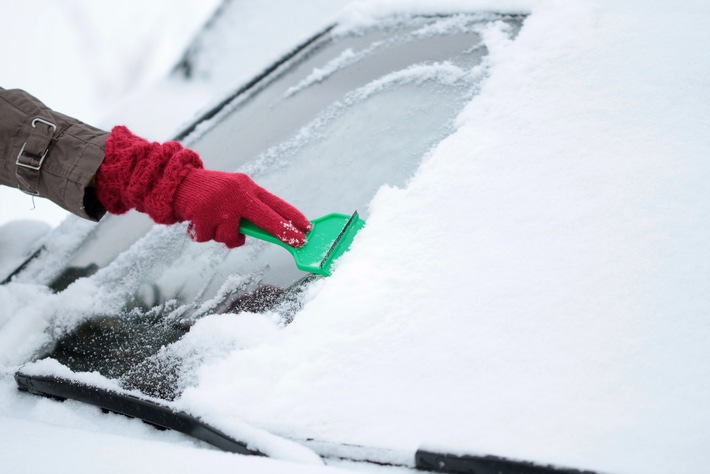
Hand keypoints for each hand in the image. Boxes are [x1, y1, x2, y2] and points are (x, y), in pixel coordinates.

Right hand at [174, 169, 310, 248]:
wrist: (176, 182)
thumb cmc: (209, 193)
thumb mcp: (233, 195)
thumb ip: (248, 212)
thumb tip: (268, 235)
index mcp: (247, 187)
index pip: (275, 204)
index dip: (293, 217)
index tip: (308, 229)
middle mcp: (238, 193)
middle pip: (267, 218)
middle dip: (285, 232)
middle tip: (298, 242)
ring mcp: (221, 204)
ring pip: (231, 237)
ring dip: (221, 236)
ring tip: (210, 222)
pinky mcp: (203, 213)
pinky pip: (208, 238)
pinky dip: (200, 234)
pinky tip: (196, 221)